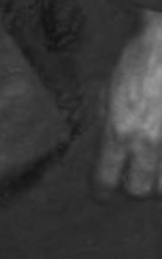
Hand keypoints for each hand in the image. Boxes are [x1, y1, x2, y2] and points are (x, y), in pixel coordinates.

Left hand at [99, 16, 161, 199]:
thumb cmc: (137, 62)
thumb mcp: (106, 92)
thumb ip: (105, 123)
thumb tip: (104, 149)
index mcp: (119, 131)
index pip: (106, 178)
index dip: (103, 192)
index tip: (103, 196)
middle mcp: (148, 142)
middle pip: (141, 189)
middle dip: (136, 190)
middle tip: (134, 183)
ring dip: (160, 183)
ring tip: (156, 175)